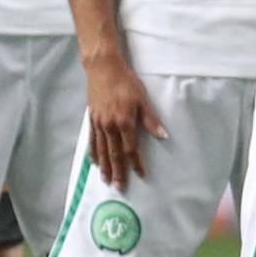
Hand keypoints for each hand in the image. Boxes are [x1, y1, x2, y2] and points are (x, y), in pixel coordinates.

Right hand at [85, 56, 167, 190]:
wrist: (103, 68)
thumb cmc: (126, 82)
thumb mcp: (142, 99)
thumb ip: (151, 119)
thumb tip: (163, 136)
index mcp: (124, 122)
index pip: (130, 148)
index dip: (136, 163)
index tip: (140, 175)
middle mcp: (109, 126)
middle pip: (114, 154)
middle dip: (118, 171)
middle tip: (120, 187)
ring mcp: (98, 123)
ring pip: (101, 150)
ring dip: (105, 167)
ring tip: (106, 180)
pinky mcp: (92, 119)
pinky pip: (91, 140)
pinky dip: (93, 153)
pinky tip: (95, 162)